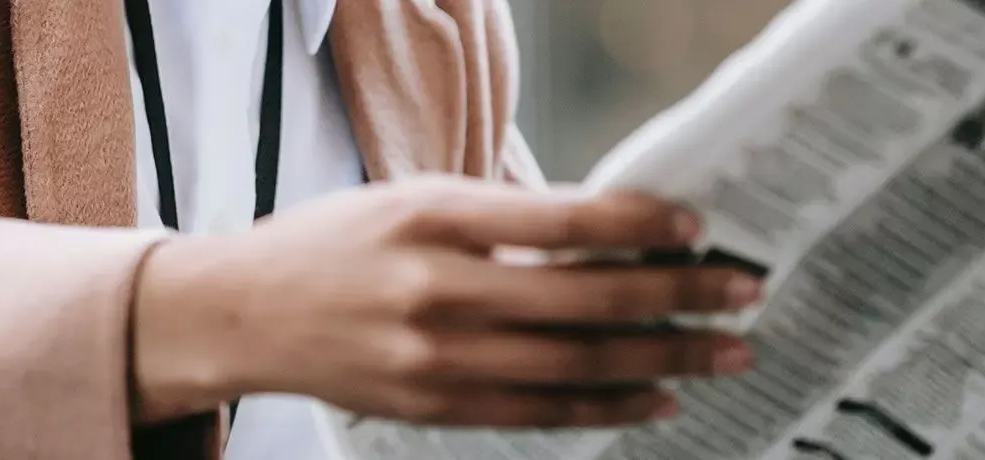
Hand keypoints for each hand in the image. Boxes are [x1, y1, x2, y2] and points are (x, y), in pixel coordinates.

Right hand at [130, 177, 759, 426]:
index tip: (698, 227)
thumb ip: (500, 218)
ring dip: (661, 360)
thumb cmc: (334, 245)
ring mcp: (434, 357)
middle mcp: (437, 290)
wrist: (243, 314)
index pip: (563, 221)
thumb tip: (606, 233)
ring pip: (574, 364)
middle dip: (676, 298)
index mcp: (434, 219)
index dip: (641, 225)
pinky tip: (654, 399)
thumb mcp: (412, 201)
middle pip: (584, 298)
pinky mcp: (432, 407)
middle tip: (741, 294)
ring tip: (721, 355)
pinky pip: (536, 412)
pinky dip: (603, 407)